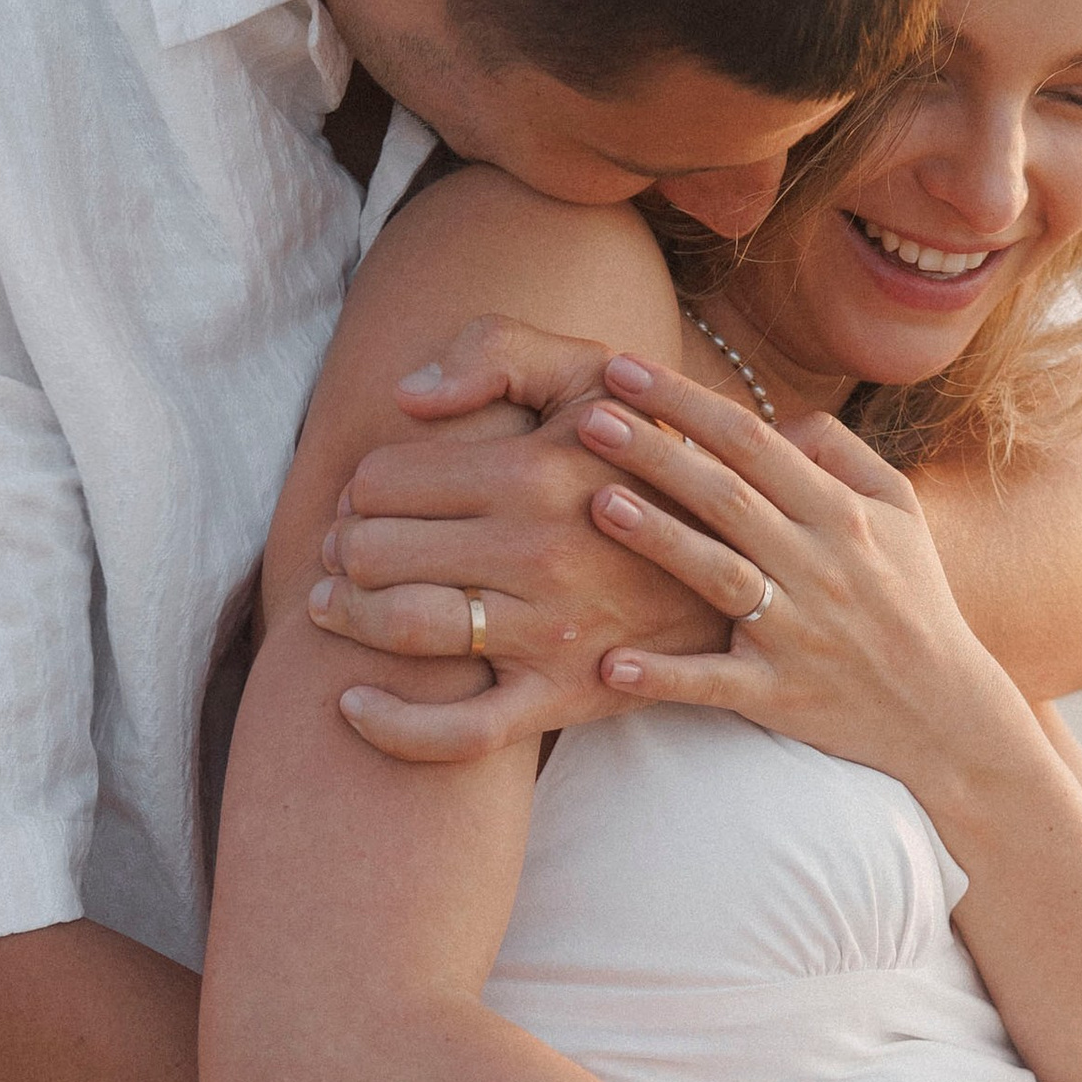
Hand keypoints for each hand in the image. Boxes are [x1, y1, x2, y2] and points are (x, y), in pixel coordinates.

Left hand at [307, 316, 723, 758]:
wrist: (749, 557)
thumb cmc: (651, 456)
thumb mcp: (594, 371)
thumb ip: (498, 349)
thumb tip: (408, 396)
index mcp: (534, 471)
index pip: (384, 480)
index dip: (359, 488)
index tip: (367, 498)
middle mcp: (535, 553)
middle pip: (375, 552)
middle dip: (340, 550)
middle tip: (340, 551)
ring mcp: (547, 634)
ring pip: (402, 630)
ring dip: (345, 617)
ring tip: (332, 606)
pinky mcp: (561, 698)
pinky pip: (459, 732)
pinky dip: (393, 726)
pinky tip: (353, 705)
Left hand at [575, 354, 1026, 806]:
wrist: (944, 712)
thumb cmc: (912, 599)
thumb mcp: (900, 512)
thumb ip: (841, 454)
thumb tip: (775, 420)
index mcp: (842, 514)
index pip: (753, 442)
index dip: (686, 402)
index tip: (624, 370)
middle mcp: (819, 567)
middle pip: (727, 497)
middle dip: (656, 452)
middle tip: (587, 417)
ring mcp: (797, 633)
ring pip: (719, 577)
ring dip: (658, 540)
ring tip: (598, 503)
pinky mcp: (778, 694)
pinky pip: (715, 684)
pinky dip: (665, 677)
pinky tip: (611, 663)